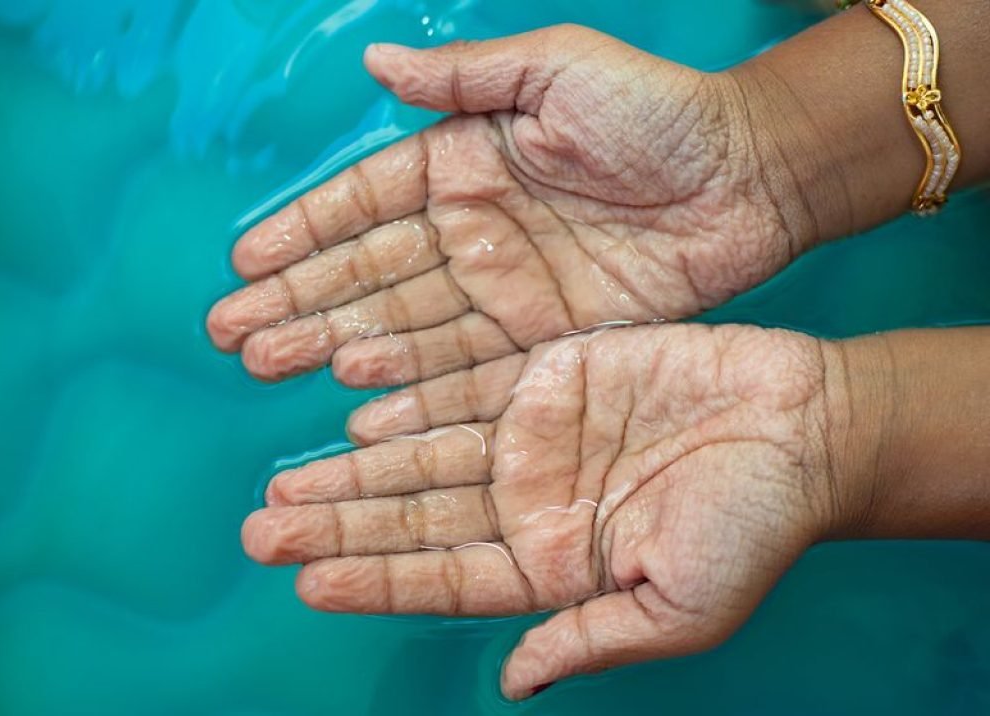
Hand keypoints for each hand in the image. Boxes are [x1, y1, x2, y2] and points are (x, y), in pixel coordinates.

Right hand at [207, 26, 810, 385]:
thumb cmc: (660, 111)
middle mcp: (473, 231)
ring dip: (336, 343)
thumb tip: (374, 62)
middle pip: (369, 272)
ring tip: (273, 365)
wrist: (748, 178)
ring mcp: (505, 290)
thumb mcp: (558, 70)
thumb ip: (466, 78)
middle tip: (234, 335)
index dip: (305, 232)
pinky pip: (465, 365)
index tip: (244, 261)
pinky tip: (360, 399)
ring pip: (403, 323)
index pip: (366, 202)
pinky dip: (412, 383)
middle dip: (299, 301)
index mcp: (465, 162)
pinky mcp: (543, 337)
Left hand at [241, 323, 837, 697]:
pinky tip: (356, 414)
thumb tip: (511, 683)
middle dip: (339, 525)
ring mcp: (533, 436)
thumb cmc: (754, 525)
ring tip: (286, 483)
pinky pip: (463, 387)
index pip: (441, 576)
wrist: (803, 429)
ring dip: (354, 470)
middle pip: (413, 516)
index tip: (306, 581)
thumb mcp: (679, 607)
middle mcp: (528, 499)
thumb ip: (587, 640)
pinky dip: (410, 400)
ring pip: (422, 455)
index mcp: (550, 562)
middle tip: (263, 528)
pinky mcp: (549, 374)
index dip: (374, 579)